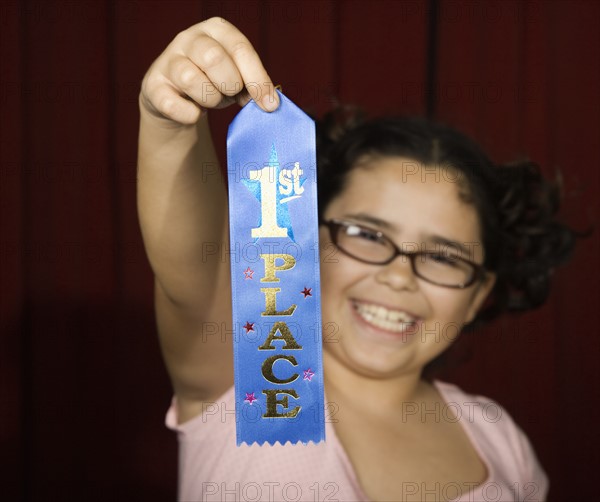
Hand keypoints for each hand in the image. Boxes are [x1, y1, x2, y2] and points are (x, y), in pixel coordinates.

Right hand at [140, 17, 278, 124]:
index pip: (240, 49)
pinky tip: (194, 113)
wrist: (177, 97)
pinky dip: (189, 114)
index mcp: (217, 30)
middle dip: (229, 85)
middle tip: (230, 93)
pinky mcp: (153, 85)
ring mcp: (168, 60)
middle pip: (214, 59)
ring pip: (192, 80)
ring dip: (210, 99)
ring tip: (211, 100)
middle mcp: (189, 38)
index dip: (257, 80)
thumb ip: (254, 86)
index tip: (269, 105)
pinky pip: (172, 103)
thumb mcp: (238, 78)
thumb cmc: (214, 82)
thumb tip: (269, 102)